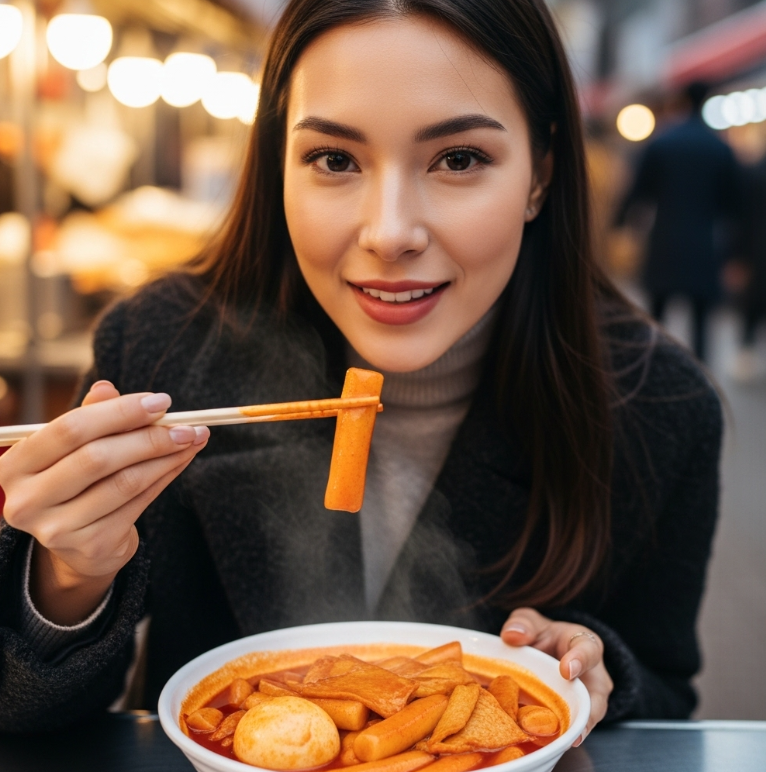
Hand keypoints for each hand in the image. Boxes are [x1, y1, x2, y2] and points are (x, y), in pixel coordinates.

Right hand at [0, 380, 209, 624]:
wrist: (78, 543)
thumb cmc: (76, 480)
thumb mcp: (73, 447)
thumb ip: (89, 416)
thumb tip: (108, 388)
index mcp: (15, 465)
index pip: (70, 429)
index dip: (119, 412)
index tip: (160, 401)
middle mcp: (27, 500)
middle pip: (98, 457)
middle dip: (149, 436)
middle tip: (187, 424)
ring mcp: (58, 528)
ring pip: (125, 481)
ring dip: (166, 456)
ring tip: (192, 439)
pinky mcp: (91, 546)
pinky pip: (140, 502)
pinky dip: (166, 476)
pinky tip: (182, 460)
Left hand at [500, 607, 612, 744]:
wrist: (544, 653)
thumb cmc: (542, 635)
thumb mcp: (531, 622)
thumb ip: (524, 625)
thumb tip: (512, 635)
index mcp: (585, 645)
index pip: (588, 650)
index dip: (579, 660)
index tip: (566, 670)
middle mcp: (593, 677)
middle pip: (597, 697)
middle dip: (586, 711)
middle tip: (571, 721)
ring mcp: (586, 701)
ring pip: (586, 719)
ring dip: (571, 729)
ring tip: (558, 740)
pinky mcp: (573, 717)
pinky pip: (570, 729)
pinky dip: (559, 736)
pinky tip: (546, 743)